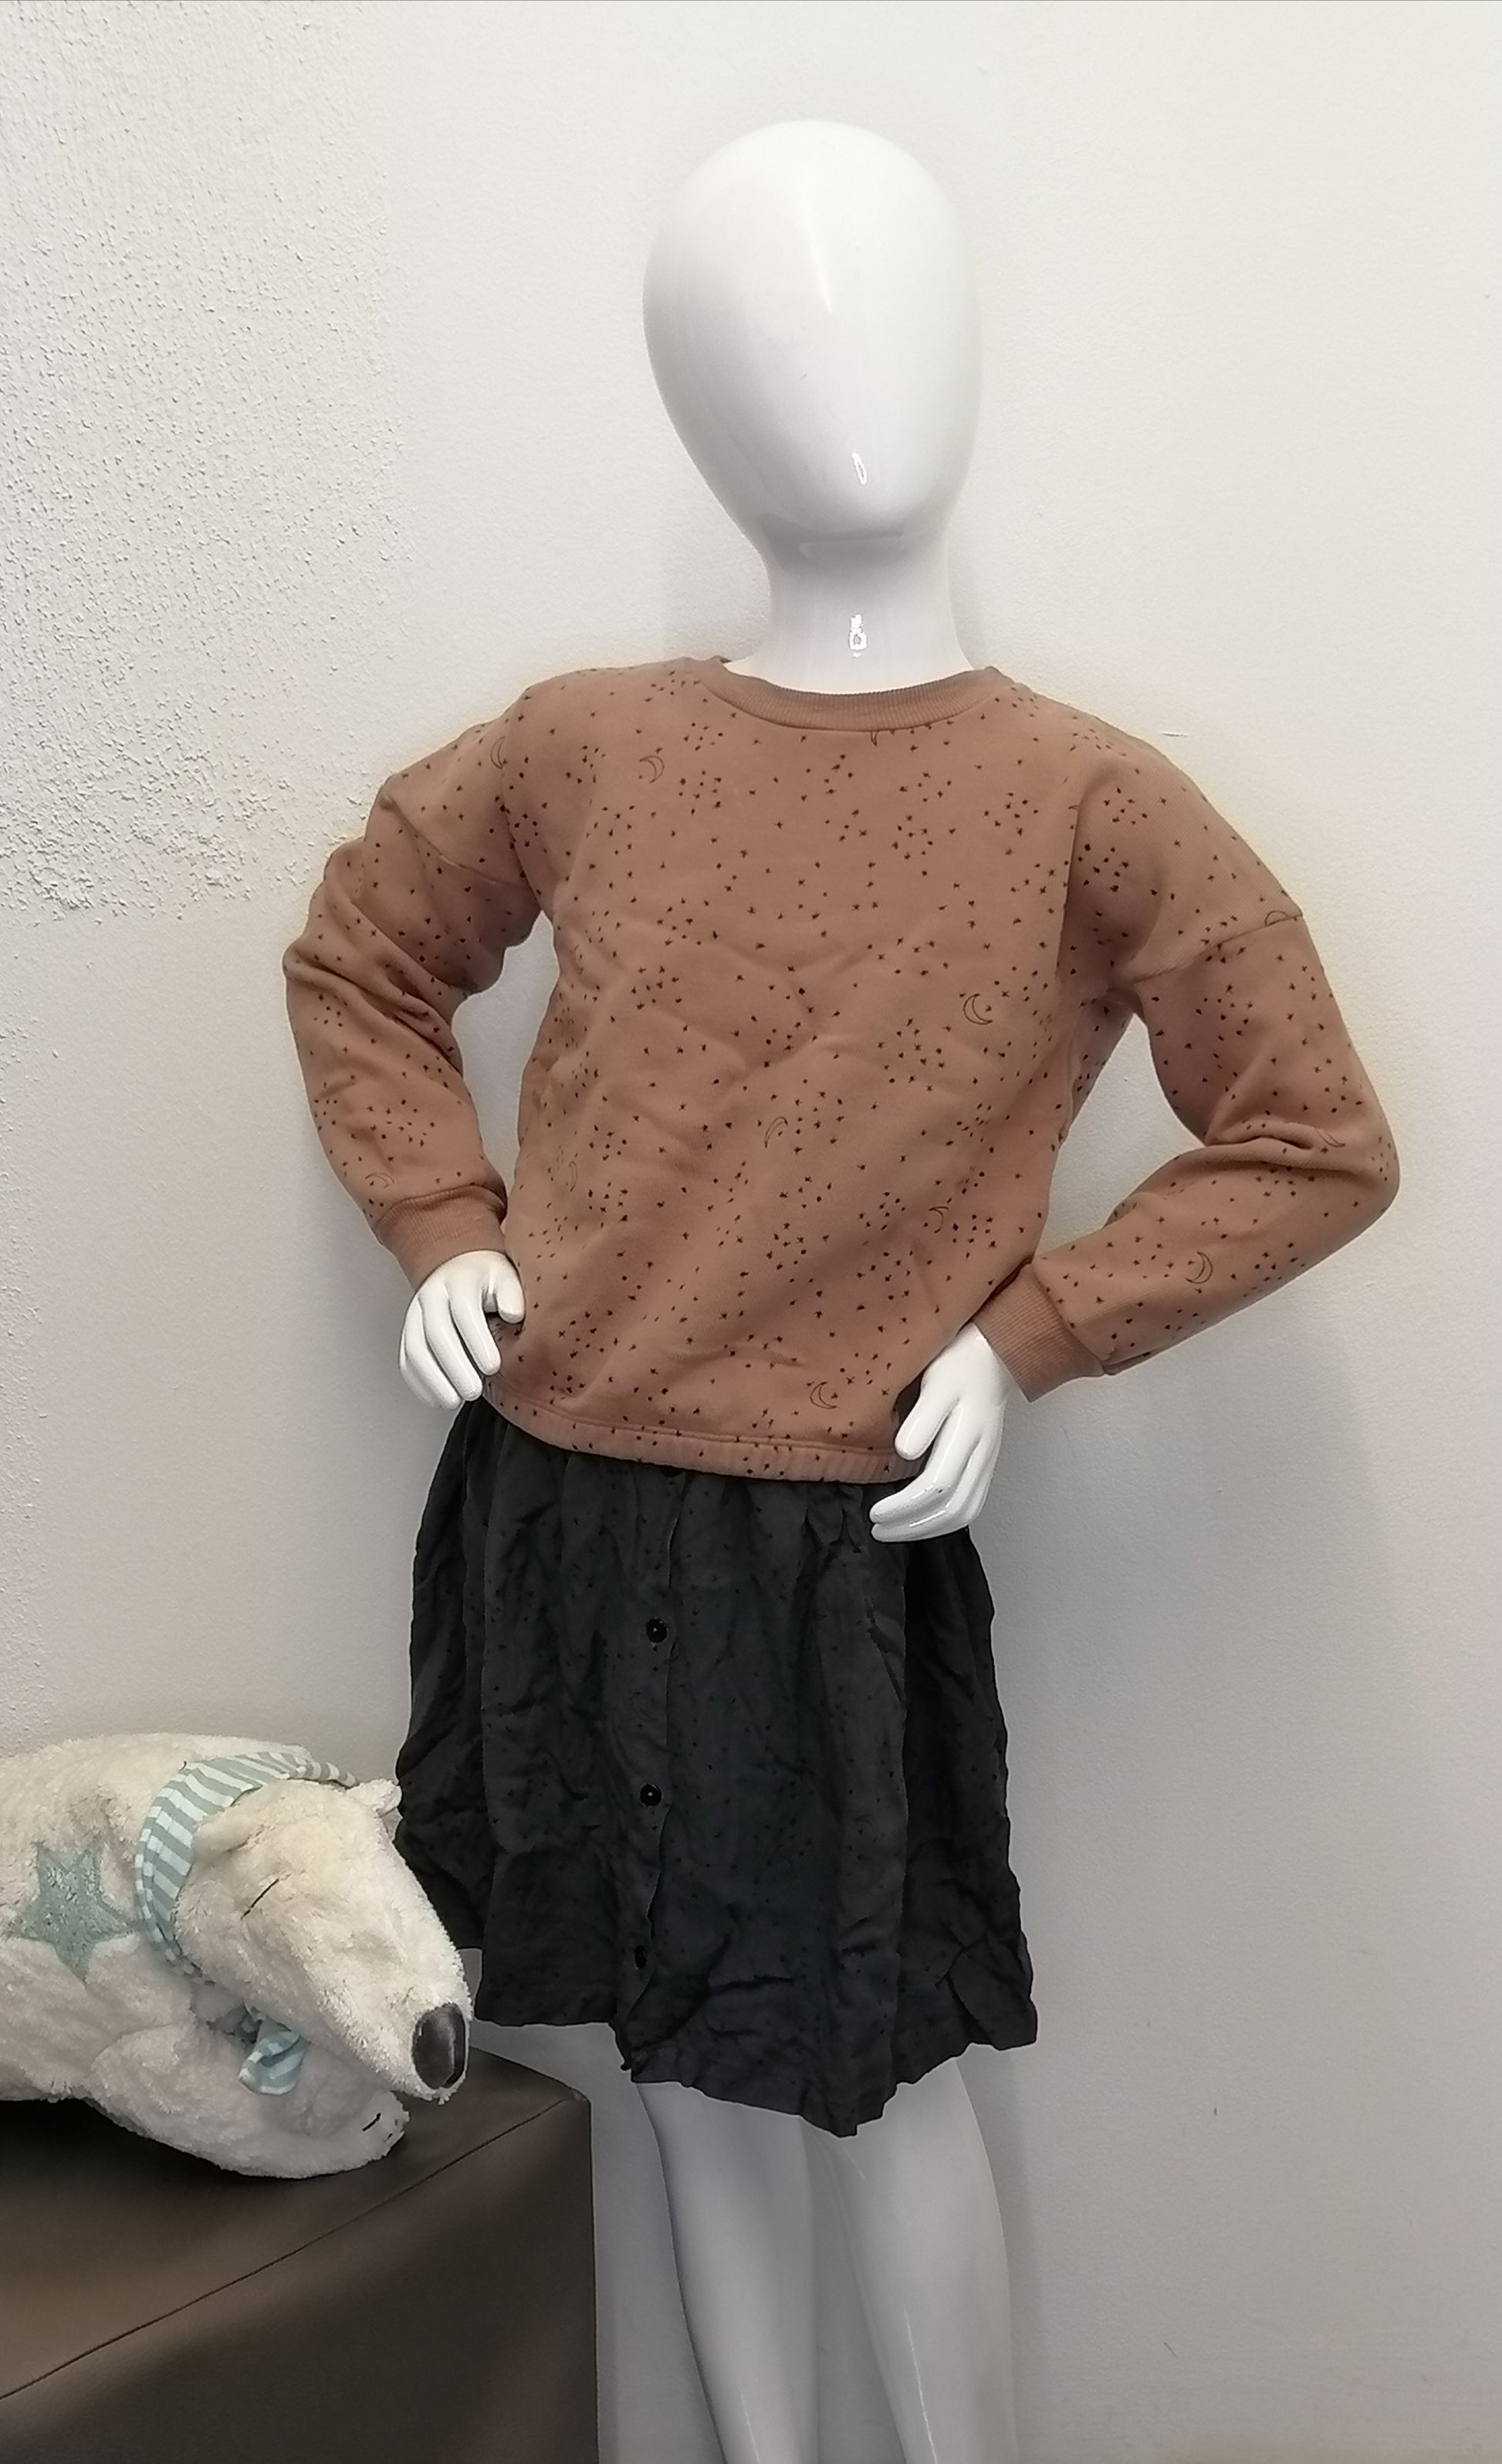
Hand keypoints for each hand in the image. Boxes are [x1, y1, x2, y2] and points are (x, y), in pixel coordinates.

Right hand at [399, 1250, 524, 1408]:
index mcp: (460, 1280)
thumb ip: (512, 1295)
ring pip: (416, 1348)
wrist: (465, 1275)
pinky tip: (438, 1399)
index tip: (493, 1366)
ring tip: (454, 1401)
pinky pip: (407, 1360)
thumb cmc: (492, 1283)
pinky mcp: (410, 1334)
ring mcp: (416, 1315)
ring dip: (433, 1379)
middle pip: (436, 1332)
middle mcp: (432, 1295)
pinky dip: (420, 1383)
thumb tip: (514, 1314)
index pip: (464, 1310)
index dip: (477, 1340)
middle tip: (473, 1391)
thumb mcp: (508, 1279)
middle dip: (454, 1366)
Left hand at [868, 1322, 1017, 1541]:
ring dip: (928, 1529)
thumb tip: (905, 1452)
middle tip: (878, 1530)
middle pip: (952, 1510)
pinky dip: (944, 1520)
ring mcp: (987, 1462)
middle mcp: (982, 1455)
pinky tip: (920, 1520)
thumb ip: (924, 1417)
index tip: (874, 1511)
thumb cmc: (957, 1363)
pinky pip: (970, 1505)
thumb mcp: (937, 1381)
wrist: (992, 1353)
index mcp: (968, 1435)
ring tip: (895, 1531)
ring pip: (964, 1513)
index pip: (937, 1486)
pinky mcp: (986, 1465)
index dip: (903, 1506)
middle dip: (912, 1527)